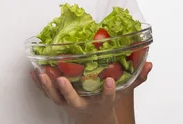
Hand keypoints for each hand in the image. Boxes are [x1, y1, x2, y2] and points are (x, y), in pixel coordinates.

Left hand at [31, 62, 152, 123]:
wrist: (93, 118)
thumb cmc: (106, 101)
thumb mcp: (123, 91)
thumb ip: (136, 78)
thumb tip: (149, 63)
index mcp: (101, 102)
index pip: (106, 98)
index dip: (107, 91)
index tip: (109, 81)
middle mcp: (83, 104)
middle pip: (74, 101)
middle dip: (67, 91)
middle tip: (61, 79)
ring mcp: (69, 104)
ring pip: (56, 98)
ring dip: (48, 86)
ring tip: (42, 73)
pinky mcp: (59, 101)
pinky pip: (47, 93)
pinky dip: (39, 84)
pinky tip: (33, 72)